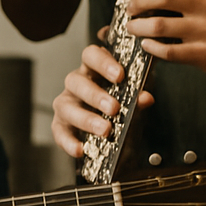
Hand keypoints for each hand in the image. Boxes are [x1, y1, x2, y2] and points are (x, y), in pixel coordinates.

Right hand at [51, 41, 154, 157]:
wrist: (117, 141)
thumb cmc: (122, 111)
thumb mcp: (134, 103)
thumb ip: (138, 99)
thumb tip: (146, 97)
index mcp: (94, 70)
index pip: (91, 56)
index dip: (103, 62)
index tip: (120, 75)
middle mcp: (76, 85)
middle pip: (76, 81)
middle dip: (95, 95)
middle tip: (114, 108)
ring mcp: (66, 104)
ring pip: (65, 106)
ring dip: (85, 118)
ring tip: (105, 130)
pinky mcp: (60, 126)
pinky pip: (59, 132)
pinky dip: (69, 142)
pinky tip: (81, 150)